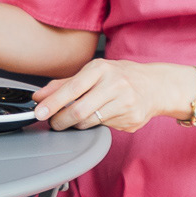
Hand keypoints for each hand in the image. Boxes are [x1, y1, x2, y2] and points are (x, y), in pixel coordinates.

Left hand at [34, 59, 192, 133]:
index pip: (72, 88)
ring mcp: (125, 103)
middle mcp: (115, 84)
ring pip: (90, 122)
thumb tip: (39, 96)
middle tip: (54, 123)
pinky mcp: (131, 120)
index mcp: (102, 68)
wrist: (156, 85)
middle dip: (61, 120)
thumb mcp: (94, 72)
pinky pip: (104, 128)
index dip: (52, 103)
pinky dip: (96, 125)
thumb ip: (65, 84)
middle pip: (79, 110)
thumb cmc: (121, 76)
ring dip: (76, 124)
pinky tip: (103, 115)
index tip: (39, 112)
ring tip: (75, 119)